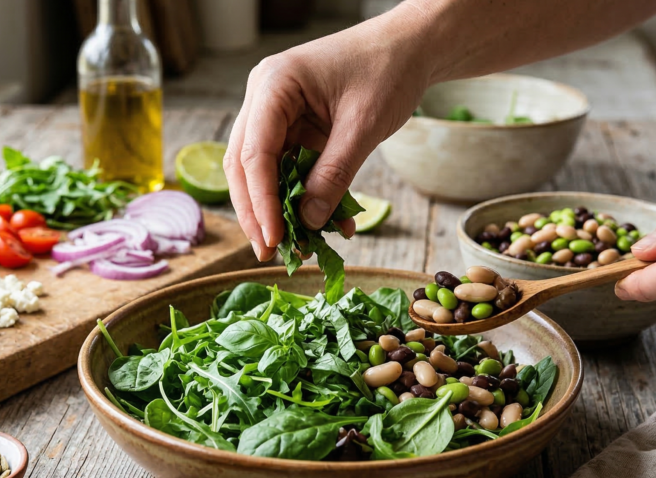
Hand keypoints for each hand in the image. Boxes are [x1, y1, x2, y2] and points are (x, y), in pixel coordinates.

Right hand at [223, 11, 431, 260]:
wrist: (411, 47)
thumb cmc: (388, 71)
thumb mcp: (364, 127)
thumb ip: (334, 175)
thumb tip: (309, 222)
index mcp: (273, 85)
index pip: (253, 153)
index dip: (260, 202)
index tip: (274, 240)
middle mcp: (264, 97)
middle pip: (245, 165)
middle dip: (257, 212)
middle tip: (270, 253)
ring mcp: (276, 112)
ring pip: (263, 171)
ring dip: (280, 210)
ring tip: (299, 247)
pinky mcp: (294, 127)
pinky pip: (290, 168)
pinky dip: (304, 197)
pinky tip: (327, 223)